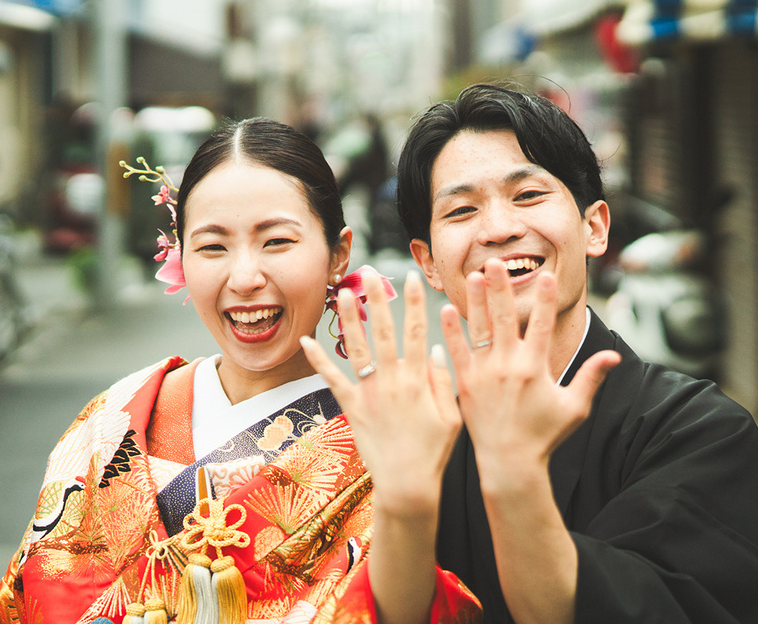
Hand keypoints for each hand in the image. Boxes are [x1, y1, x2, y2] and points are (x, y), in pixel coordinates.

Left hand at [301, 271, 461, 515]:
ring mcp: (369, 393)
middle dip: (378, 299)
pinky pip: (332, 379)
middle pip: (384, 331)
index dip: (414, 302)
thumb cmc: (433, 452)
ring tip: (341, 293)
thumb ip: (442, 380)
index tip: (410, 277)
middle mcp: (392, 380)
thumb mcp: (451, 416)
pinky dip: (318, 360)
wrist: (407, 485)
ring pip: (357, 348)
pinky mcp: (352, 408)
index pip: (416, 331)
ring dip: (349, 319)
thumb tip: (434, 347)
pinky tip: (307, 340)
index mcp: (418, 379)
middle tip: (371, 273)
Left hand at [439, 261, 620, 485]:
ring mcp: (484, 374)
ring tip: (475, 275)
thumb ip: (591, 378)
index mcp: (535, 368)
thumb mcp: (574, 408)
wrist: (510, 464)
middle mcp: (508, 366)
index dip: (545, 299)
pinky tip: (446, 308)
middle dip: (502, 287)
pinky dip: (452, 330)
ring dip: (478, 300)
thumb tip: (614, 356)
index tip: (546, 274)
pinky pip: (457, 351)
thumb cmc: (545, 436)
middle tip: (497, 262)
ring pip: (480, 328)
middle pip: (506, 318)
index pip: (541, 324)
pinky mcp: (465, 384)